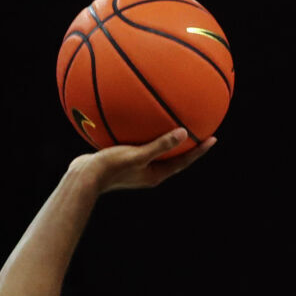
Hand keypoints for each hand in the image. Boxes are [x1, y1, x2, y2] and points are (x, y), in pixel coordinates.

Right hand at [75, 127, 215, 194]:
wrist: (82, 178)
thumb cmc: (109, 168)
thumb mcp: (137, 155)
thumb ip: (160, 145)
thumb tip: (183, 132)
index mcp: (155, 175)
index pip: (183, 161)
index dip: (199, 150)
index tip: (213, 138)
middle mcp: (147, 172)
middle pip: (173, 157)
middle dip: (187, 144)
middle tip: (200, 129)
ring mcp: (135, 167)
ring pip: (155, 150)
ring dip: (165, 138)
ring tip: (173, 121)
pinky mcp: (122, 159)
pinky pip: (138, 143)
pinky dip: (143, 132)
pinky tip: (138, 118)